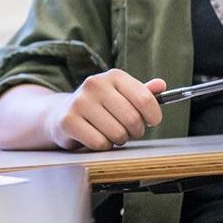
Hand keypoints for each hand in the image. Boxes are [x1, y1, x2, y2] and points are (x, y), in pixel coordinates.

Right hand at [45, 70, 165, 150]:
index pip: (145, 98)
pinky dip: (103, 146)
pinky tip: (97, 138)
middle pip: (132, 119)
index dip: (154, 115)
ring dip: (119, 140)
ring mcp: (80, 102)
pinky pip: (100, 143)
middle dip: (135, 131)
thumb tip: (161, 85)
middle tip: (129, 131)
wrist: (60, 113)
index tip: (152, 121)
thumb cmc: (98, 106)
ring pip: (117, 133)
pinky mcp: (68, 121)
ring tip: (111, 133)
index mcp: (113, 76)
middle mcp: (94, 85)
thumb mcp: (120, 94)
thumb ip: (142, 92)